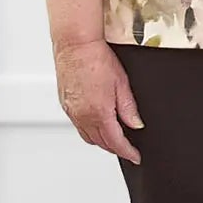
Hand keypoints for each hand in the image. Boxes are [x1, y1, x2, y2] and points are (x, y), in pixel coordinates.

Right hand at [54, 39, 143, 161]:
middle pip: (101, 142)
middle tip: (128, 149)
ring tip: (115, 140)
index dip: (127, 152)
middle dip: (115, 148)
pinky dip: (90, 131)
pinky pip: (79, 126)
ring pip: (88, 137)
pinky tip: (98, 126)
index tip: (135, 156)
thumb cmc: (97, 58)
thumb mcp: (122, 83)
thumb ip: (129, 108)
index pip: (115, 141)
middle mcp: (82, 115)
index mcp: (99, 111)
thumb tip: (136, 125)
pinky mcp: (65, 105)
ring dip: (102, 142)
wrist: (75, 45)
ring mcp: (72, 111)